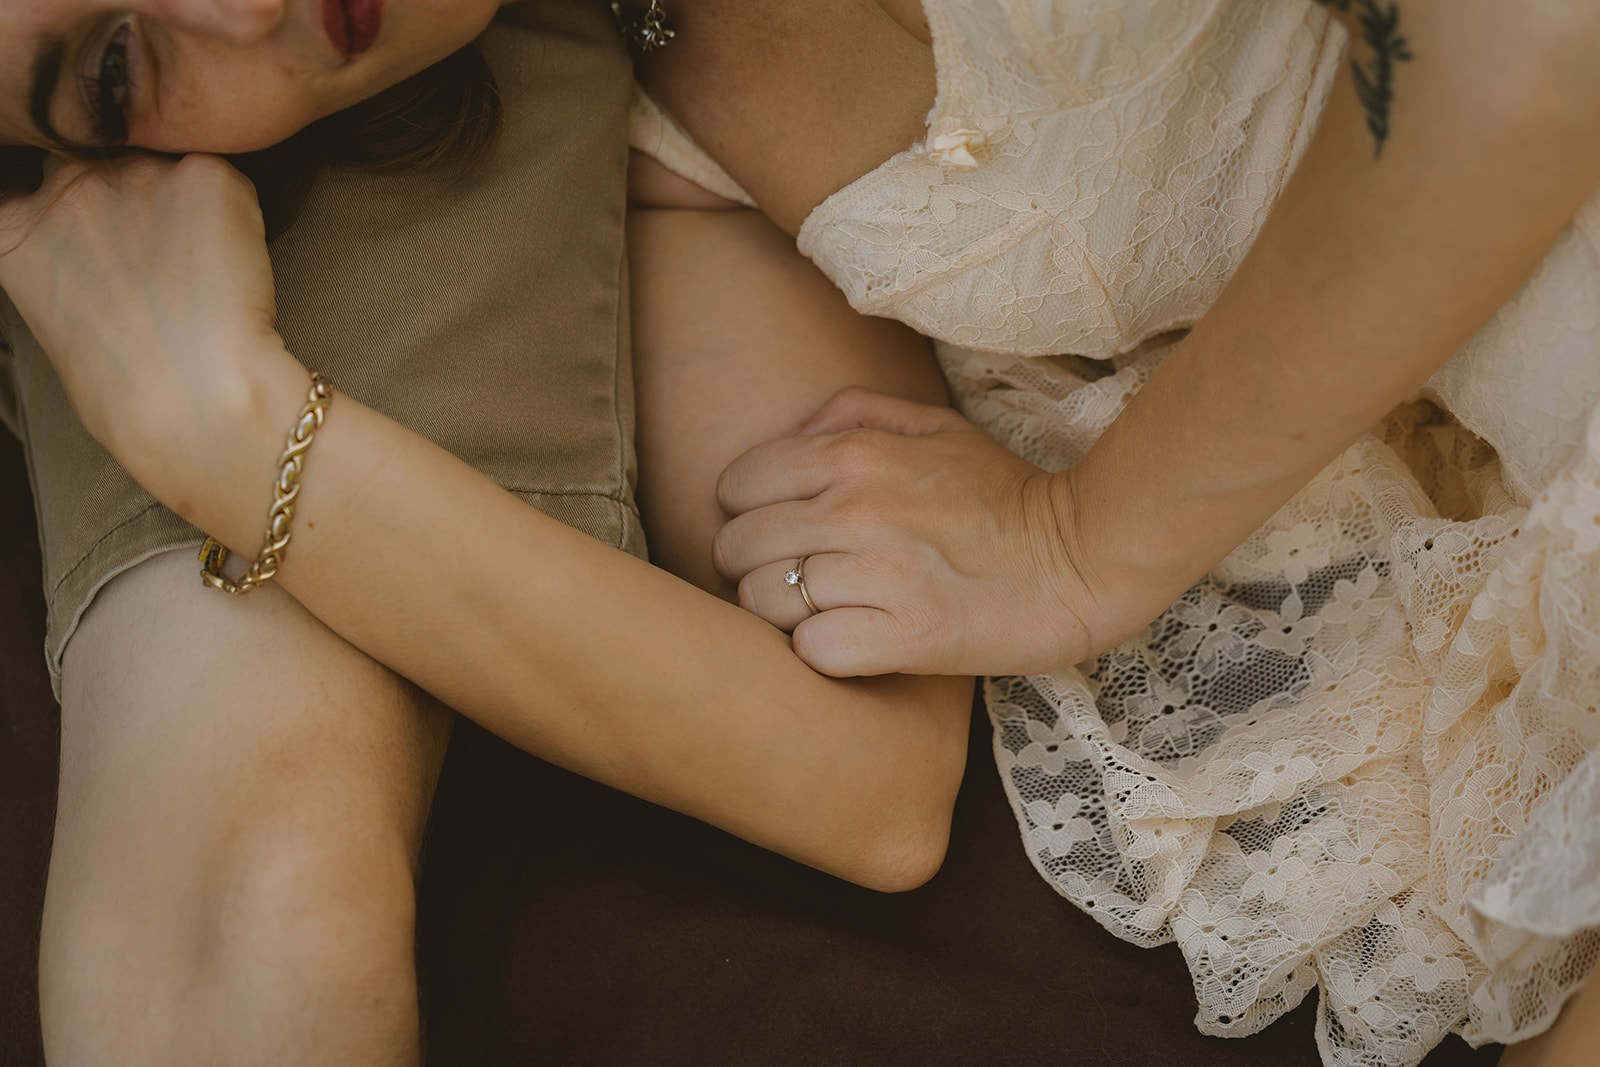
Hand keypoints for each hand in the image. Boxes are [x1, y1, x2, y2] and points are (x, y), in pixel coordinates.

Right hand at [0, 153, 300, 508]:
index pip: (30, 182)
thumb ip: (61, 261)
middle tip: (161, 260)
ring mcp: (138, 172)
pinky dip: (238, 217)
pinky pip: (227, 183)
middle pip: (98, 161)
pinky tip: (235, 266)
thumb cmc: (128, 389)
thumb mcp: (52, 319)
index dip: (68, 205)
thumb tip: (102, 251)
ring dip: (183, 204)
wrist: (194, 399)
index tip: (98, 240)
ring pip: (166, 165)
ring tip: (200, 272)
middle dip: (125, 195)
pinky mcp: (208, 175)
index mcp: (13, 228)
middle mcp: (68, 181)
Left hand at [713, 387, 1102, 676]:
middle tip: (796, 580)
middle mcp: (856, 509)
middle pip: (737, 548)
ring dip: (785, 615)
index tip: (780, 532)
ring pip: (764, 603)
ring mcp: (880, 574)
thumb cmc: (1006, 494)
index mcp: (855, 454)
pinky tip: (854, 642)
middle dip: (755, 567)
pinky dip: (823, 653)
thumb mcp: (936, 425)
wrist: (1085, 556)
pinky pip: (811, 651)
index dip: (749, 513)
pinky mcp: (907, 636)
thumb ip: (856, 411)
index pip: (736, 485)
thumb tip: (797, 431)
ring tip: (826, 612)